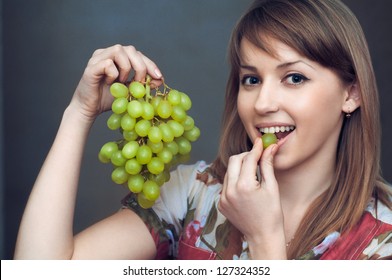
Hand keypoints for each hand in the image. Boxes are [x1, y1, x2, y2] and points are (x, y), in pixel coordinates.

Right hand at [70, 44, 162, 121]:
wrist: (89, 108)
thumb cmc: (108, 98)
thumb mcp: (130, 91)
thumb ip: (143, 84)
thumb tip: (160, 79)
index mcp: (117, 57)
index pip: (137, 54)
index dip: (150, 64)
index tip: (159, 76)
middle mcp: (107, 53)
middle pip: (130, 49)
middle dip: (140, 66)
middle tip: (140, 82)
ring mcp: (98, 58)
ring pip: (119, 51)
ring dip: (126, 68)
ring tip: (122, 82)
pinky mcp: (91, 67)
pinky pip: (108, 64)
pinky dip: (114, 75)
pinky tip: (109, 84)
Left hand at [218, 138, 285, 258]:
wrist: (263, 237)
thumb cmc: (272, 214)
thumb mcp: (272, 188)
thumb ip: (268, 165)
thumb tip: (270, 147)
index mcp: (244, 186)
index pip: (248, 158)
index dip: (256, 148)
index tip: (261, 142)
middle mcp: (230, 191)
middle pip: (234, 160)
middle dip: (246, 155)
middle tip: (258, 156)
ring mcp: (223, 198)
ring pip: (229, 171)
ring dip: (240, 167)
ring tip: (253, 172)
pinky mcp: (221, 203)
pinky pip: (226, 184)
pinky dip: (235, 179)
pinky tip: (246, 185)